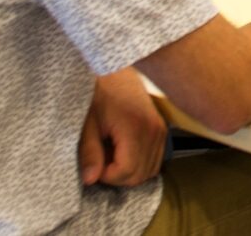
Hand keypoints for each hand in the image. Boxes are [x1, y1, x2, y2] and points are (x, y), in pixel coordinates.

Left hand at [77, 68, 166, 187]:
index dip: (106, 176)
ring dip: (129, 172)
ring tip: (112, 155)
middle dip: (117, 176)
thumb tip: (90, 180)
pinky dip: (140, 164)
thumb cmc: (99, 94)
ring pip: (149, 171)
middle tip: (101, 162)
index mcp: (135, 128)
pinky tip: (123, 152)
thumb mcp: (88, 124)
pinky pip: (155, 160)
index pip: (126, 171)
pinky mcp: (162, 130)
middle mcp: (153, 131)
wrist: (116, 70)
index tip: (94, 164)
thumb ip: (90, 154)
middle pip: (140, 176)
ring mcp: (161, 131)